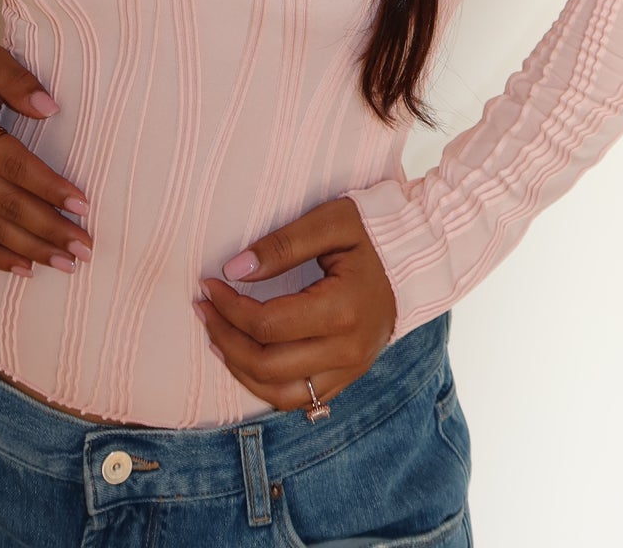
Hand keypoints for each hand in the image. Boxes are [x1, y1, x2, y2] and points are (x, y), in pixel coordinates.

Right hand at [0, 45, 92, 277]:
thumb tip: (51, 107)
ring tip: (69, 263)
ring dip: (32, 249)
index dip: (47, 185)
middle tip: (85, 245)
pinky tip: (28, 270)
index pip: (11, 164)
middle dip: (48, 228)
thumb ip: (18, 79)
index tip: (82, 202)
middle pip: (4, 205)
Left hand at [194, 197, 396, 410]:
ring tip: (216, 335)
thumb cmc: (372, 233)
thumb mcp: (329, 222)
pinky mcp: (348, 377)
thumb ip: (282, 244)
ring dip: (239, 367)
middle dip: (224, 336)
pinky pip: (298, 399)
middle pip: (266, 364)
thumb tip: (233, 269)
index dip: (229, 307)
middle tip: (204, 308)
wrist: (418, 258)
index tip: (209, 283)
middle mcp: (347, 350)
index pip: (267, 324)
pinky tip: (245, 358)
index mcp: (342, 310)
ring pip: (278, 392)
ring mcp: (349, 370)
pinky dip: (265, 384)